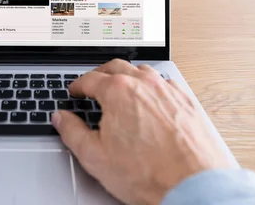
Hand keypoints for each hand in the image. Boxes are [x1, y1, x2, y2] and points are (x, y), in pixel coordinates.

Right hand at [52, 60, 230, 204]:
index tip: (75, 91)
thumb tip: (62, 119)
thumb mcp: (95, 157)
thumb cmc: (149, 174)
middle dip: (100, 74)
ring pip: (142, 71)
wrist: (192, 186)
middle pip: (116, 67)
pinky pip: (165, 83)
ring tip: (120, 87)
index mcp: (118, 92)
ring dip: (127, 75)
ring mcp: (168, 90)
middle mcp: (144, 84)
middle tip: (93, 84)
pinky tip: (150, 99)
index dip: (78, 85)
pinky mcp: (186, 101)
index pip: (90, 79)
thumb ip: (72, 132)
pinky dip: (151, 86)